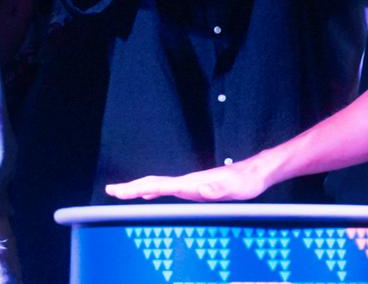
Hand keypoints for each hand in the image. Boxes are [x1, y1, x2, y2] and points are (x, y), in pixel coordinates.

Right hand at [105, 160, 268, 201]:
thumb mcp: (234, 188)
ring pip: (159, 185)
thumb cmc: (246, 182)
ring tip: (123, 192)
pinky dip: (153, 191)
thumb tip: (199, 189)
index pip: (159, 185)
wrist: (255, 172)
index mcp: (191, 183)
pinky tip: (150, 195)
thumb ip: (217, 189)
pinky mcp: (196, 188)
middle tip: (111, 191)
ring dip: (139, 188)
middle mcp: (188, 182)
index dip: (137, 188)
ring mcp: (191, 184)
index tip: (118, 190)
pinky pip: (168, 189)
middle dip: (131, 187)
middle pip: (153, 183)